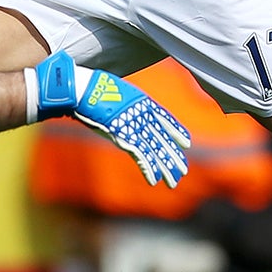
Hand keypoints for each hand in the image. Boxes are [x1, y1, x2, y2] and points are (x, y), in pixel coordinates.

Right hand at [33, 52, 191, 187]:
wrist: (84, 89)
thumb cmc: (95, 88)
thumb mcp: (116, 92)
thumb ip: (125, 102)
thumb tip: (123, 107)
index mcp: (144, 102)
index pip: (166, 119)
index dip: (177, 132)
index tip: (186, 143)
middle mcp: (143, 115)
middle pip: (163, 140)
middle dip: (173, 157)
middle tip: (183, 171)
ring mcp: (134, 126)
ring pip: (155, 151)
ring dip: (164, 168)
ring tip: (173, 182)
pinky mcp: (123, 136)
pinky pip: (139, 156)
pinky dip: (147, 168)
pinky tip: (154, 180)